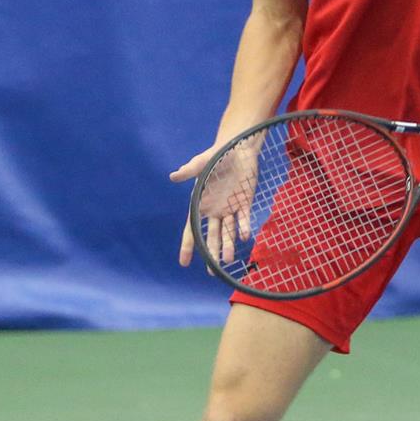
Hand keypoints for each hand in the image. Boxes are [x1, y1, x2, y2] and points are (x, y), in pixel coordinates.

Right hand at [170, 134, 259, 266]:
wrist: (238, 148)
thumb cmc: (216, 155)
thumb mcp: (201, 162)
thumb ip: (189, 170)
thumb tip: (173, 175)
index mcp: (200, 204)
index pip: (191, 229)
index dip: (188, 245)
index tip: (184, 263)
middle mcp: (214, 210)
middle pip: (211, 236)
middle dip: (211, 254)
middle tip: (212, 272)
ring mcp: (230, 208)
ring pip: (228, 232)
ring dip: (228, 246)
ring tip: (228, 261)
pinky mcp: (244, 203)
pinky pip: (243, 219)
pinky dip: (244, 227)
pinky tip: (245, 237)